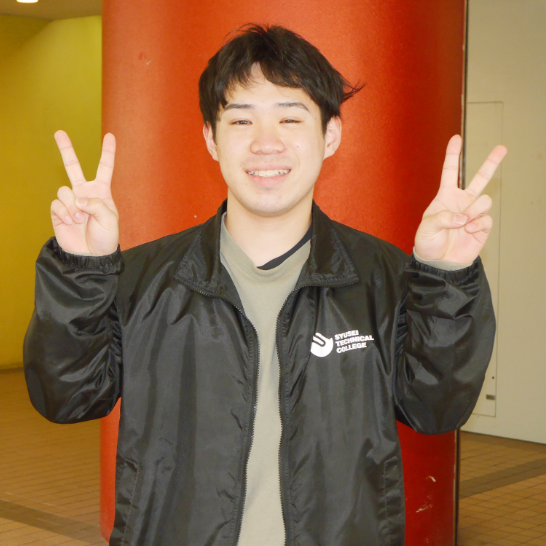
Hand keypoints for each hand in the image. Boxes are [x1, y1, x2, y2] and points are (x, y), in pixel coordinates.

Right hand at [50, 131, 118, 255]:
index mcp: (102, 192)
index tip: (110, 135)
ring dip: (72, 206)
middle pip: (73, 167)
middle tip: (59, 132)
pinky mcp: (59, 211)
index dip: (108, 152)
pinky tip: (71, 222)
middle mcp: (85, 193)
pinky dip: (65, 213)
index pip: (105, 168)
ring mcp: (71, 201)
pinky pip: (57, 203)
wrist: (92, 255)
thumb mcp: (110, 220)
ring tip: (80, 219)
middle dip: (66, 149)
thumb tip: (77, 198)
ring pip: (65, 190)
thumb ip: (96, 205)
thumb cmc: (106, 238)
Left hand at [414, 134, 506, 263]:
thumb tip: (463, 217)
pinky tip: (468, 231)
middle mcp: (462, 202)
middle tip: (502, 148)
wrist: (439, 262)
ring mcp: (473, 213)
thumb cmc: (428, 243)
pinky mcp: (482, 226)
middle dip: (491, 163)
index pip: (450, 172)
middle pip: (480, 178)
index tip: (456, 138)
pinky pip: (486, 219)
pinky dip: (476, 225)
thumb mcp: (426, 228)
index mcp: (445, 197)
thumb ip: (442, 219)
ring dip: (473, 211)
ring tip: (463, 223)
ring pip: (484, 200)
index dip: (452, 155)